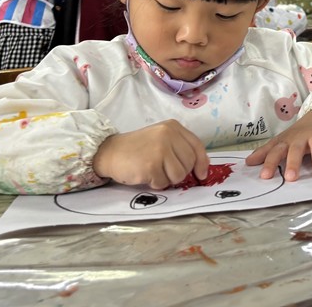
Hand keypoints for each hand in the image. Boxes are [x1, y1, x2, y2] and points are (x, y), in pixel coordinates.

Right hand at [92, 119, 208, 189]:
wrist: (109, 152)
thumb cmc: (137, 149)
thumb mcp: (160, 139)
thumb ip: (179, 147)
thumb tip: (200, 168)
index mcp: (173, 127)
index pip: (197, 146)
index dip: (202, 163)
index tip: (201, 174)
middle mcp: (168, 135)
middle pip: (189, 163)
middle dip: (180, 172)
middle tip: (163, 170)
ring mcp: (160, 149)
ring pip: (179, 175)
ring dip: (168, 179)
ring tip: (154, 171)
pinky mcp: (151, 165)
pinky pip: (164, 183)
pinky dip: (155, 183)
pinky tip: (145, 174)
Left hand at [246, 107, 311, 181]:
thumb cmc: (297, 135)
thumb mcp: (281, 142)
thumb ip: (266, 152)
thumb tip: (248, 163)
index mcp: (287, 141)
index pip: (276, 152)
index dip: (270, 163)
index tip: (264, 177)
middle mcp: (301, 138)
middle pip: (296, 149)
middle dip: (293, 162)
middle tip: (291, 178)